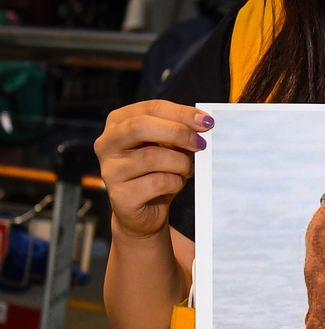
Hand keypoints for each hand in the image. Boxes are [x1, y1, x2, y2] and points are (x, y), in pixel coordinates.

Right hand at [95, 100, 212, 238]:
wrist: (144, 213)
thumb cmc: (157, 174)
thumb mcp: (167, 148)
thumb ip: (177, 133)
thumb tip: (202, 122)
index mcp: (118, 123)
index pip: (149, 108)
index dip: (180, 113)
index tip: (206, 121)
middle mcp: (107, 143)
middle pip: (141, 126)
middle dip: (177, 132)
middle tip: (200, 143)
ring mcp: (110, 170)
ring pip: (152, 157)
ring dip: (179, 163)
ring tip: (186, 170)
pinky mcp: (120, 195)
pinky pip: (157, 182)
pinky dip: (175, 183)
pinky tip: (175, 185)